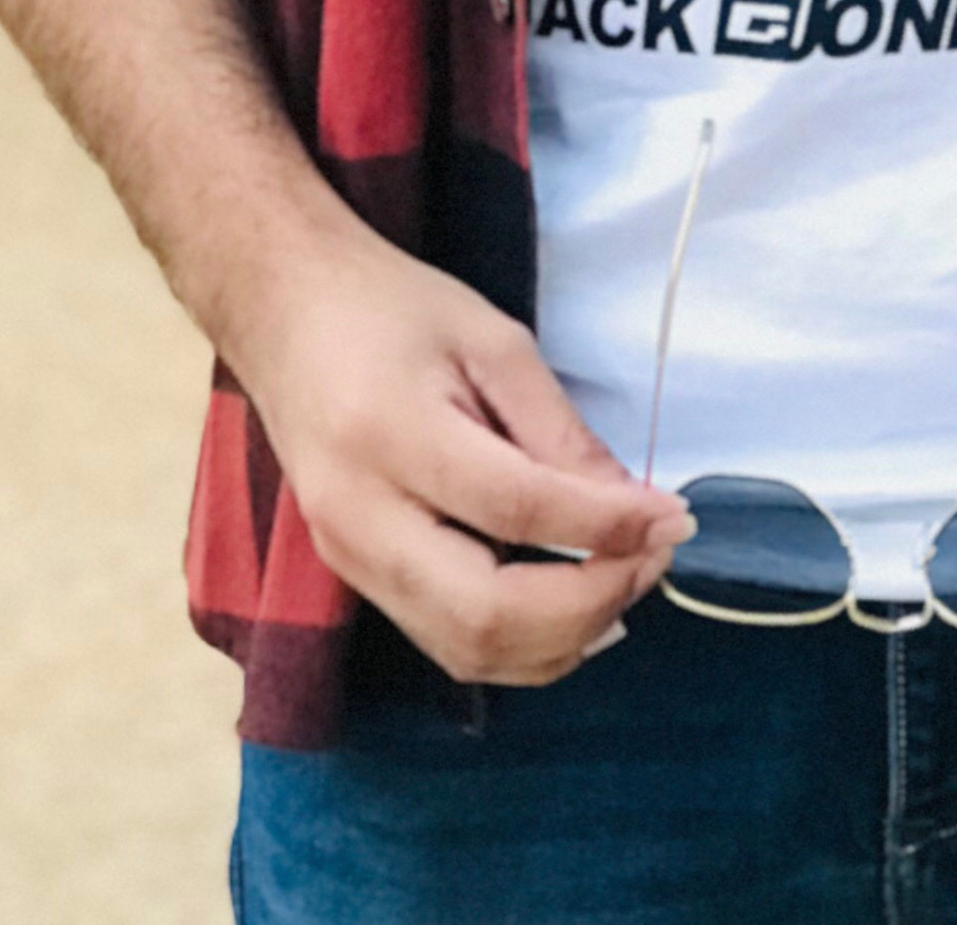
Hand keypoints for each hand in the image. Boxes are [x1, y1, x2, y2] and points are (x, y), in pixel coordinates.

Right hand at [233, 224, 689, 687]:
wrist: (282, 307)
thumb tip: (633, 511)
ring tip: (623, 580)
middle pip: (485, 614)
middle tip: (653, 558)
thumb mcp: (491, 338)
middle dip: (589, 603)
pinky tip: (569, 607)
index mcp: (390, 433)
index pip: (517, 509)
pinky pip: (444, 641)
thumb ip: (558, 431)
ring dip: (562, 638)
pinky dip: (520, 643)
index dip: (607, 526)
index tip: (674, 516)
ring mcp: (346, 559)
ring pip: (466, 650)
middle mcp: (359, 515)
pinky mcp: (352, 578)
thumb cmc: (390, 305)